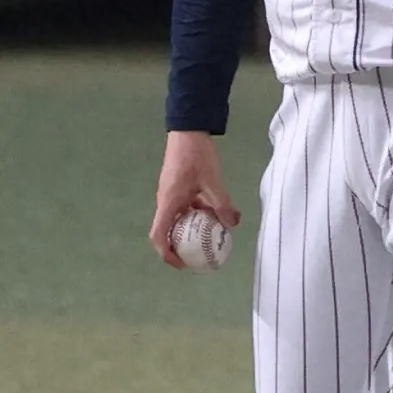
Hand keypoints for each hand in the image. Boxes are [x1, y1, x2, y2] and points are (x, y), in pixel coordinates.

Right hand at [149, 131, 239, 268]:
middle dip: (182, 244)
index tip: (183, 263)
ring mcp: (171, 193)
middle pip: (168, 229)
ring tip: (212, 233)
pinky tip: (214, 210)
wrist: (189, 129)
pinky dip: (196, 211)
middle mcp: (166, 200)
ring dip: (192, 226)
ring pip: (179, 217)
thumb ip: (222, 203)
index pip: (159, 236)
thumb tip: (232, 224)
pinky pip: (185, 205)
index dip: (167, 254)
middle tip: (200, 253)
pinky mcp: (178, 185)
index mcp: (168, 203)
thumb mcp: (213, 181)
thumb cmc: (196, 155)